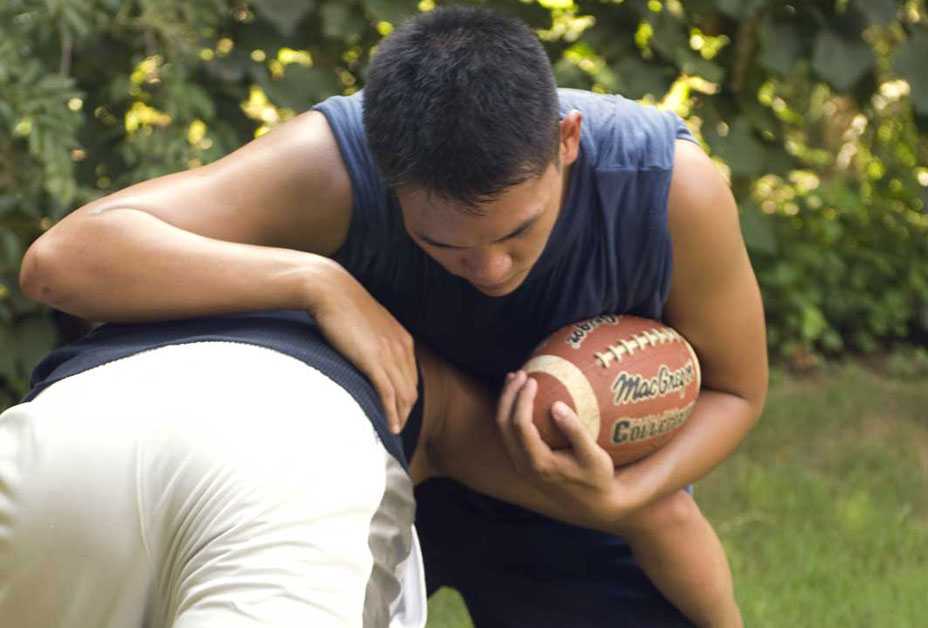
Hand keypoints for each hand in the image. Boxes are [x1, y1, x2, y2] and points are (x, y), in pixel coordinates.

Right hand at [308, 261, 417, 432]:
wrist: (330, 289)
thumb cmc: (342, 305)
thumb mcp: (368, 323)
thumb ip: (374, 340)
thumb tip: (366, 352)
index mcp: (403, 339)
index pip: (412, 377)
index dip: (407, 398)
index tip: (399, 411)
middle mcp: (402, 348)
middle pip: (411, 389)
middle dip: (407, 412)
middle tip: (396, 428)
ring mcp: (389, 354)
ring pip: (404, 395)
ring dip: (401, 417)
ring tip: (393, 432)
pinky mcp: (373, 360)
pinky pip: (389, 394)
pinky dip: (391, 413)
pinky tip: (390, 426)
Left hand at [495, 371, 627, 526]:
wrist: (593, 506)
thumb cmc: (598, 479)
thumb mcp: (594, 456)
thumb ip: (575, 431)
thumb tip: (557, 405)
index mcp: (539, 463)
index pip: (520, 426)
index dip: (522, 400)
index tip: (533, 379)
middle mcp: (524, 465)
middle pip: (503, 425)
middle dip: (508, 396)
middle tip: (521, 373)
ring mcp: (521, 465)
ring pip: (503, 429)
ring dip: (506, 403)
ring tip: (517, 378)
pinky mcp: (524, 463)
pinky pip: (511, 433)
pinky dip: (512, 412)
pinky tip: (524, 397)